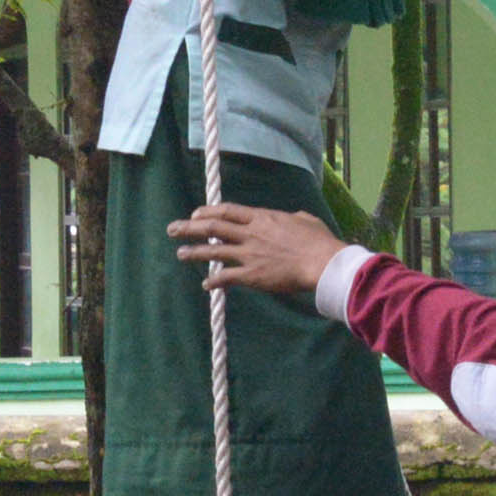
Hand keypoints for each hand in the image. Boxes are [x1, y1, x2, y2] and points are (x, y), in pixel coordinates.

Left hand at [170, 202, 343, 295]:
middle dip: (189, 227)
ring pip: (213, 251)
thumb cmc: (318, 241)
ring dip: (194, 252)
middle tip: (173, 229)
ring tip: (180, 254)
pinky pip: (226, 278)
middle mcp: (250, 234)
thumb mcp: (305, 220)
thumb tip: (293, 218)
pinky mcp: (252, 276)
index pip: (226, 211)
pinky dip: (214, 281)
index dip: (207, 211)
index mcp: (261, 218)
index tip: (195, 213)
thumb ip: (292, 218)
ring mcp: (249, 255)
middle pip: (212, 227)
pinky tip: (206, 285)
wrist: (322, 262)